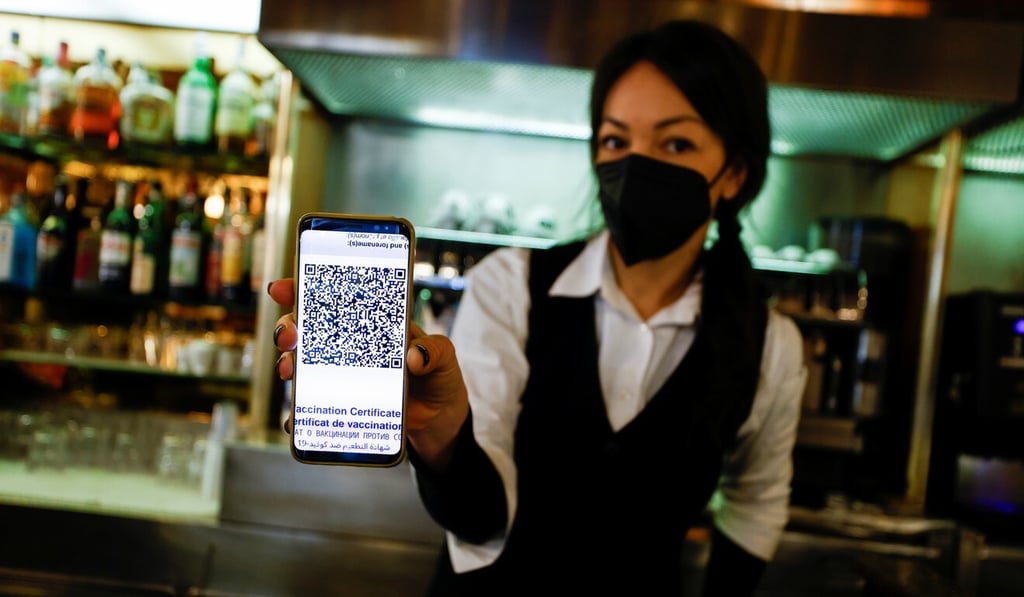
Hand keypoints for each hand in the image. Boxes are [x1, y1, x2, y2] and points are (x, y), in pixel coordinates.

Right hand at [267, 278, 469, 469]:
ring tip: (290, 371)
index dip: (304, 289)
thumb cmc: (439, 377)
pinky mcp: (342, 405)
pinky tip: (296, 419)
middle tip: (289, 336)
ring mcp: (342, 375)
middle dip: (289, 327)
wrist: (440, 420)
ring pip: (303, 364)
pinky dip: (300, 414)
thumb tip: (415, 356)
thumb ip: (435, 351)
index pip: (334, 298)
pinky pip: (313, 408)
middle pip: (308, 330)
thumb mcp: (444, 357)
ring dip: (289, 364)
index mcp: (372, 323)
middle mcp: (349, 346)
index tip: (283, 289)